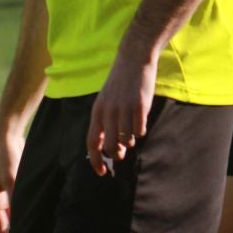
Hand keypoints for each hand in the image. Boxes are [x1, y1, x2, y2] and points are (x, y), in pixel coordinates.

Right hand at [0, 123, 24, 232]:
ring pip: (9, 216)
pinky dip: (21, 213)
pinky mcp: (12, 185)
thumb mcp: (12, 180)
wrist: (7, 135)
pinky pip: (16, 205)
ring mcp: (3, 192)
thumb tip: (21, 220)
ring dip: (16, 226)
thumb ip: (16, 200)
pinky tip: (32, 220)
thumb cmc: (6, 157)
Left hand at [86, 50, 155, 174]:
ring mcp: (124, 109)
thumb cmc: (120, 83)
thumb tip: (110, 148)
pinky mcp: (140, 106)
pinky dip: (140, 130)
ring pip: (127, 140)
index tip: (101, 173)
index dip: (96, 161)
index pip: (92, 142)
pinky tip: (140, 120)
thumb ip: (105, 121)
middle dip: (117, 155)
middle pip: (111, 146)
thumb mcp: (106, 100)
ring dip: (130, 140)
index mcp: (97, 111)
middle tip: (122, 153)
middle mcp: (108, 111)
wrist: (133, 59)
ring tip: (131, 130)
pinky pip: (140, 130)